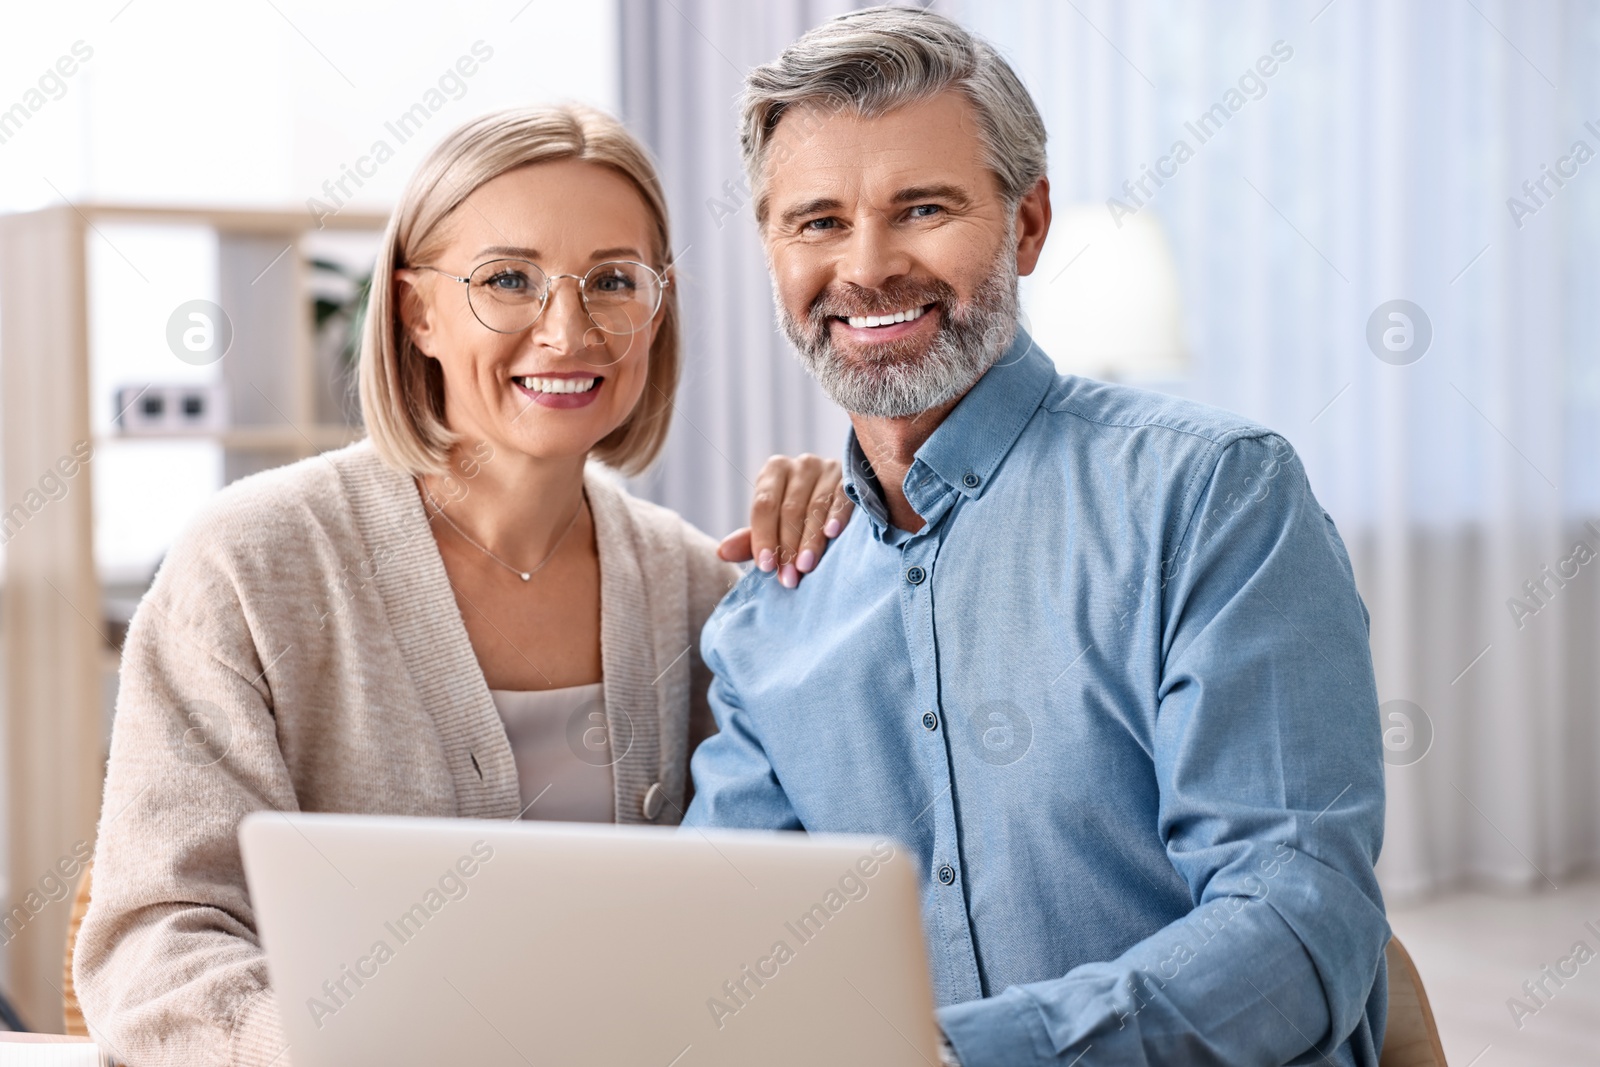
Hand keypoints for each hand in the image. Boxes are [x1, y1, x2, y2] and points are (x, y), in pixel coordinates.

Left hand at [718, 453, 853, 587]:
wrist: (835, 501)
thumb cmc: (797, 517)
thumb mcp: (772, 527)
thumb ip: (750, 540)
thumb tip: (722, 552)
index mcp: (774, 471)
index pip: (764, 505)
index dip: (764, 536)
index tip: (766, 566)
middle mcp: (800, 465)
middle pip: (790, 509)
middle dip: (788, 547)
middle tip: (788, 578)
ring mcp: (827, 469)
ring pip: (815, 507)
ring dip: (810, 541)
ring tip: (806, 568)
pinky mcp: (850, 477)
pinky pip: (842, 498)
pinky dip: (837, 516)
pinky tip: (832, 534)